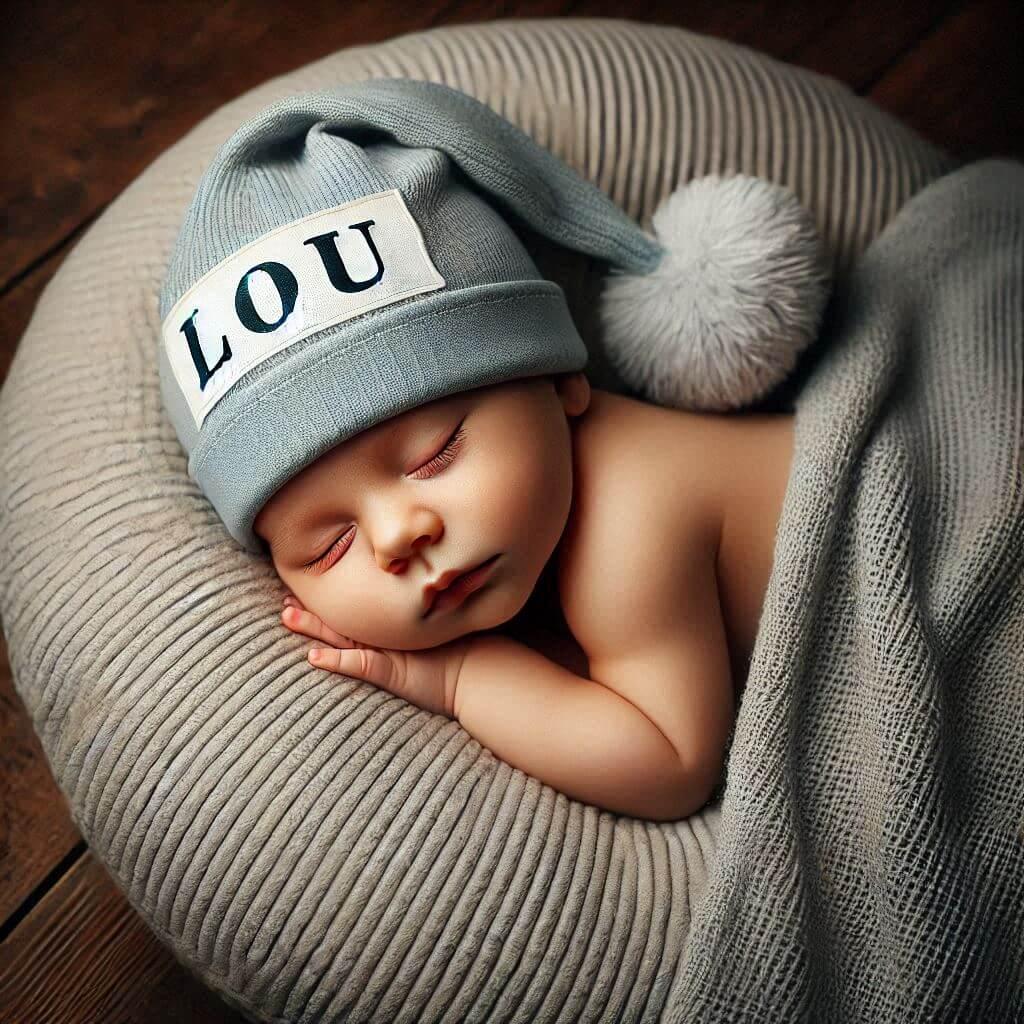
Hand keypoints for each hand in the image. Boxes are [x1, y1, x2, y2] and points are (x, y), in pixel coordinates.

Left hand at [279, 590, 467, 718]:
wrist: (480, 671)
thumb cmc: (462, 651)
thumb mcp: (436, 630)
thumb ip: (422, 611)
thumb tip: (418, 588)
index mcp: (390, 626)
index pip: (352, 608)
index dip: (328, 598)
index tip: (304, 585)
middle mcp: (384, 635)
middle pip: (340, 617)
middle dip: (311, 606)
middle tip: (284, 595)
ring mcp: (385, 652)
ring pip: (341, 636)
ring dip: (313, 627)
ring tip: (287, 617)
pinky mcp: (389, 671)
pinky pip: (357, 665)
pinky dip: (335, 662)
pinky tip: (313, 658)